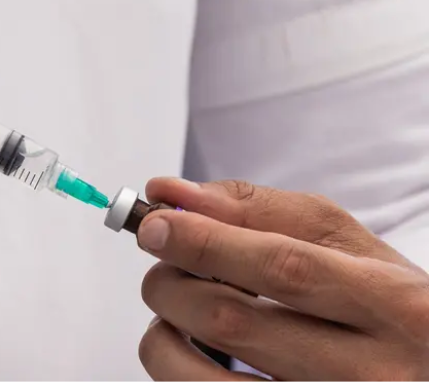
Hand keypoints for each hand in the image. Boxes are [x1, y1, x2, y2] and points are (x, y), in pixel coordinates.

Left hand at [136, 178, 428, 379]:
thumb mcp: (346, 246)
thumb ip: (261, 210)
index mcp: (393, 305)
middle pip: (234, 322)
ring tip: (173, 313)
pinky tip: (190, 350)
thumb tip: (173, 193)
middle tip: (162, 267)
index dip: (205, 242)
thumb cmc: (381, 303)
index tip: (155, 224)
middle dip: (172, 284)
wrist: (421, 369)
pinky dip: (176, 372)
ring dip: (163, 337)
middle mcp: (371, 372)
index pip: (282, 268)